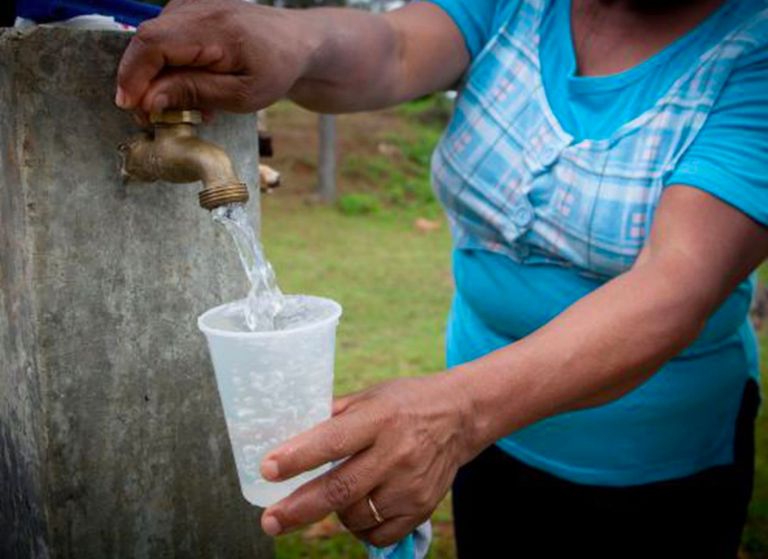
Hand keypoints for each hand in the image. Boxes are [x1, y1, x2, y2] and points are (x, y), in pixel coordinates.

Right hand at [116, 0, 318, 114]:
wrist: (293, 43)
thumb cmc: (273, 70)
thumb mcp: (240, 95)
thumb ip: (194, 93)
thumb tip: (148, 99)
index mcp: (215, 27)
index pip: (153, 43)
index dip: (133, 76)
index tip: (130, 107)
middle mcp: (197, 7)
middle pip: (146, 42)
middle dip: (140, 83)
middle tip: (151, 118)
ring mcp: (190, 4)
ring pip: (152, 43)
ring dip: (157, 78)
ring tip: (185, 106)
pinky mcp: (187, 10)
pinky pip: (164, 40)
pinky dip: (168, 67)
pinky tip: (191, 87)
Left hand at [258, 374, 476, 547]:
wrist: (460, 416)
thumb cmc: (406, 402)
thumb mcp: (370, 396)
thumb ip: (332, 415)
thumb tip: (286, 431)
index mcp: (379, 418)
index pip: (332, 440)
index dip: (297, 457)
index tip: (267, 469)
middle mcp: (396, 452)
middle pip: (340, 489)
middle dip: (299, 509)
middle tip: (270, 521)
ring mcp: (410, 484)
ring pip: (355, 515)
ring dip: (332, 512)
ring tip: (332, 495)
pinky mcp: (421, 507)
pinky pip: (377, 533)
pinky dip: (358, 527)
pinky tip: (356, 511)